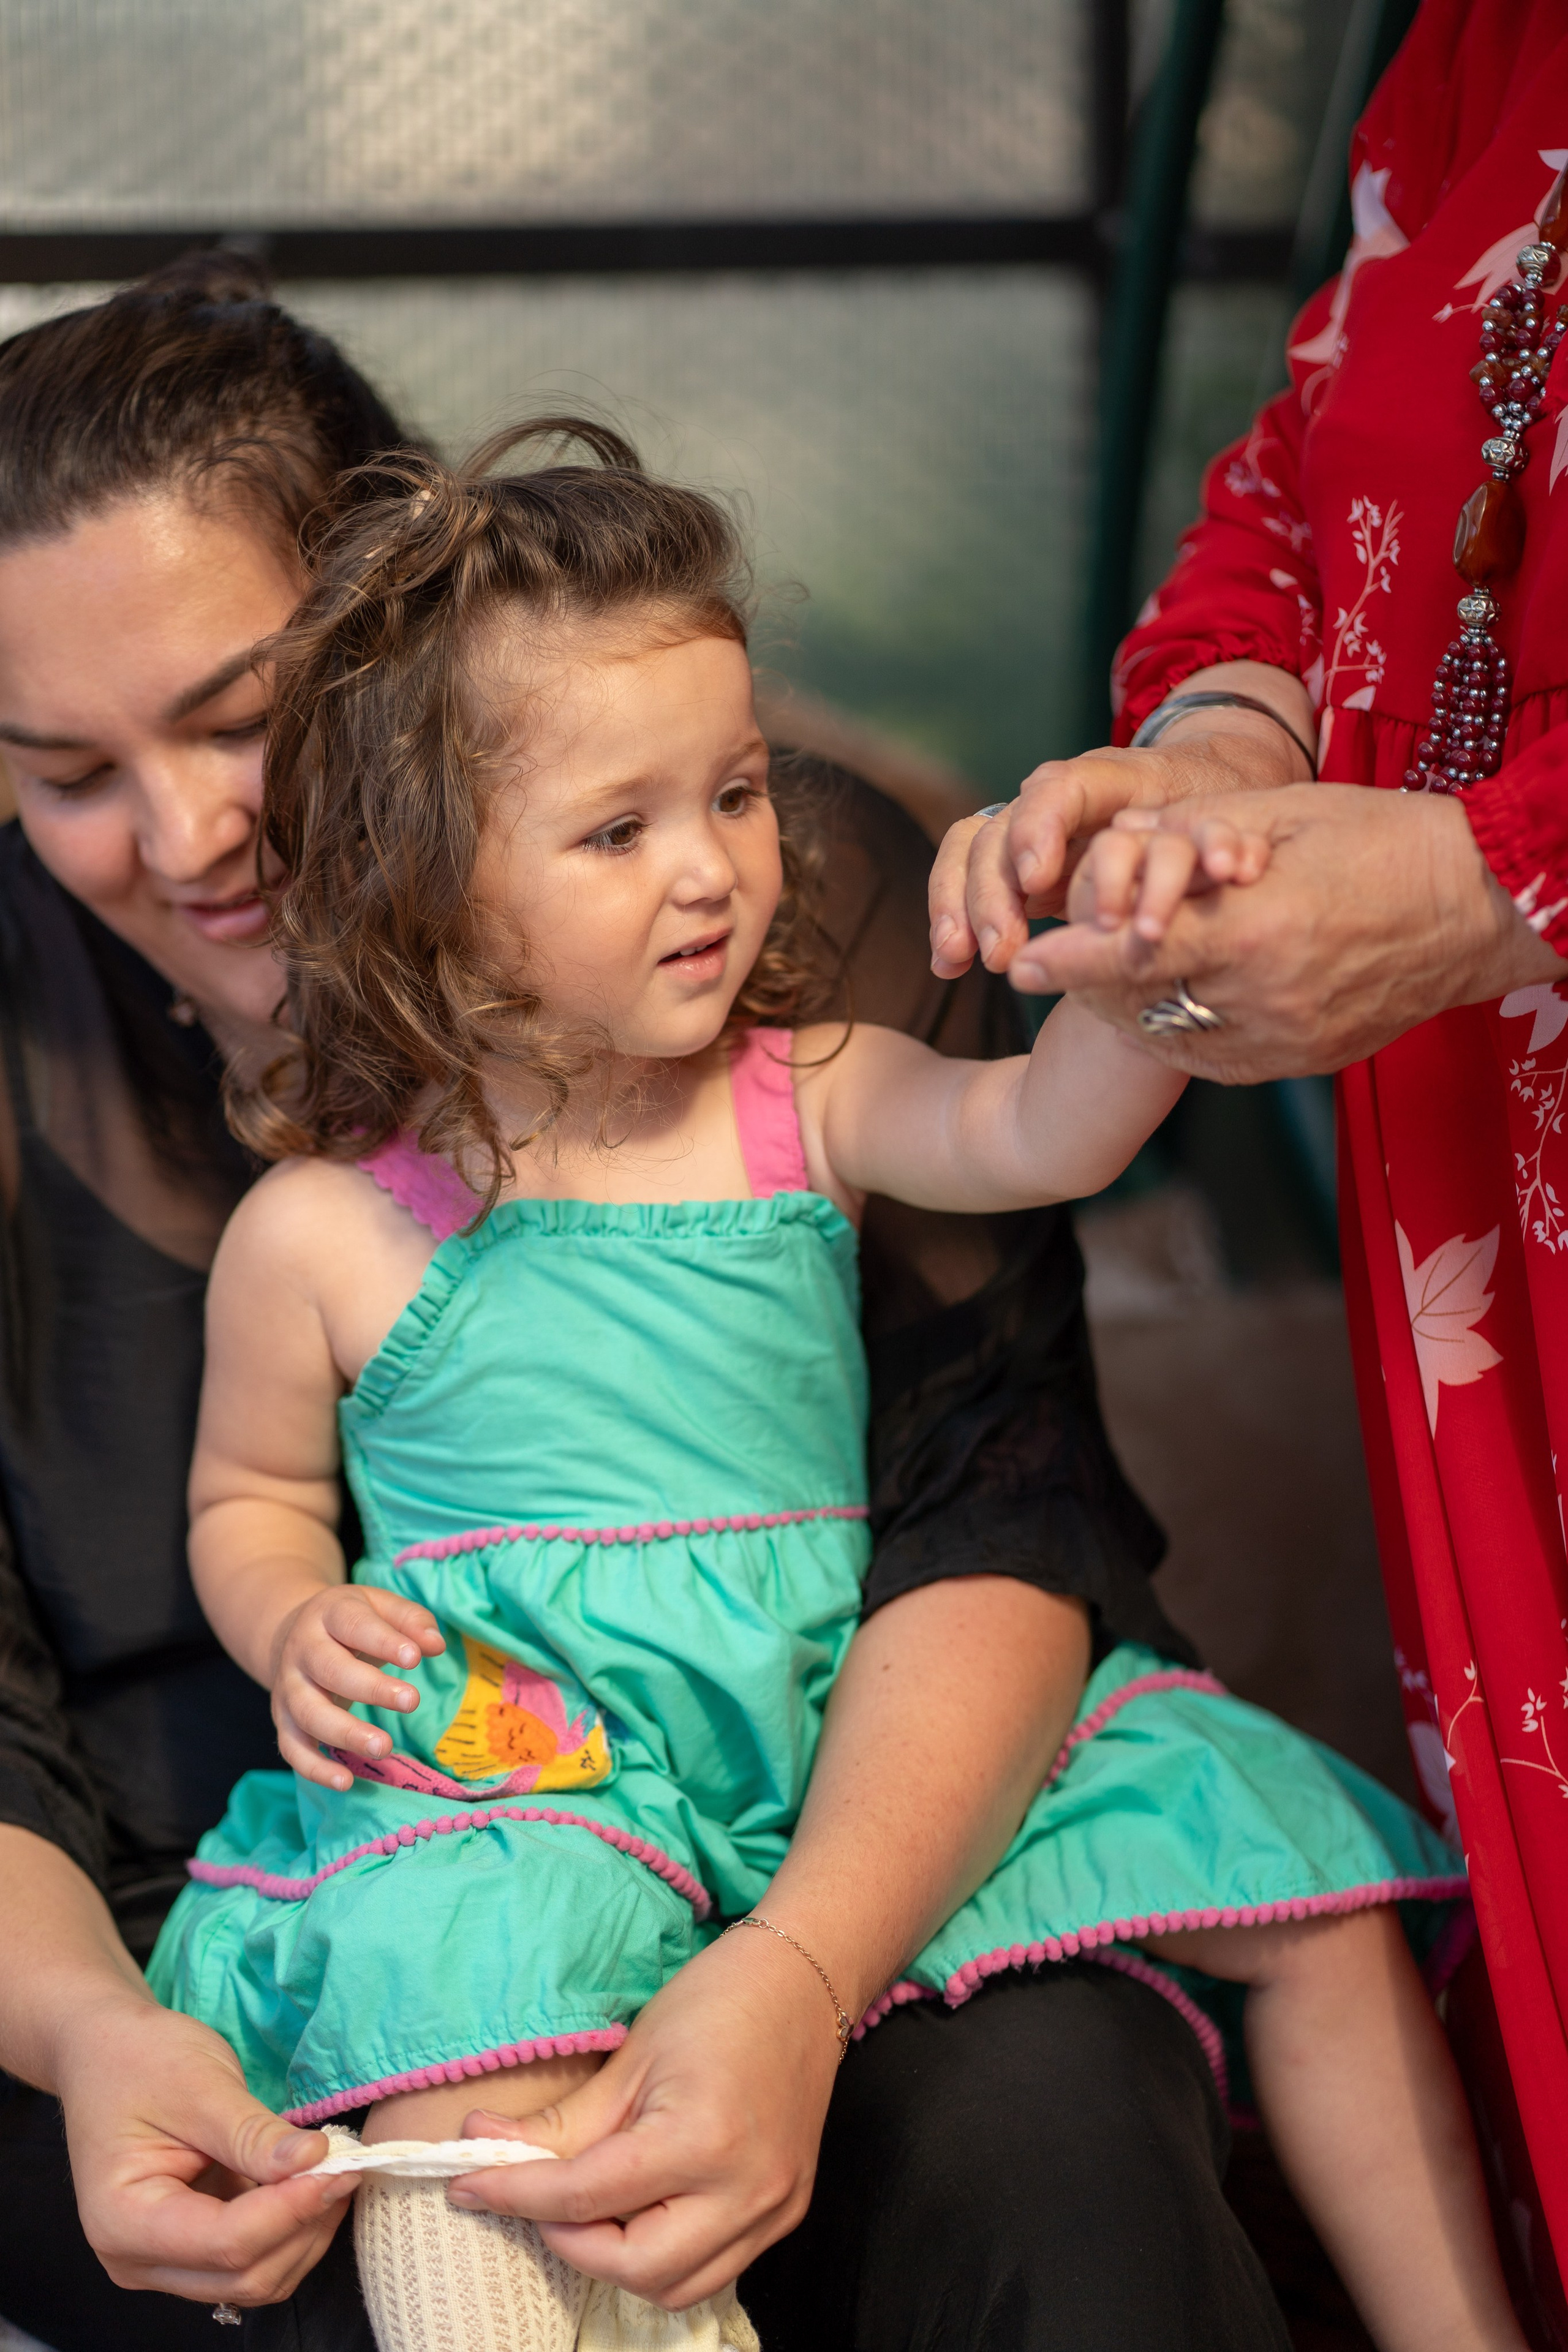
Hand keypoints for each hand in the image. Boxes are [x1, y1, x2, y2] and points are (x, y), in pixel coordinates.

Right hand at [56, 1987, 352, 2305]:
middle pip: (243, 2274)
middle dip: (303, 2224)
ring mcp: (164, 2261)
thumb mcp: (199, 2086)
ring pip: (255, 2278)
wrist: (106, 2055)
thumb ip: (252, 2134)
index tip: (338, 2163)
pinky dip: (291, 2228)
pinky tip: (311, 2181)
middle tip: (347, 2163)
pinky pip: (252, 2258)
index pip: (225, 2243)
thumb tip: (315, 2160)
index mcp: (122, 2221)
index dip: (290, 2209)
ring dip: (305, 2232)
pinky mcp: (190, 2249)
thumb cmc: (141, 2060)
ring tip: (334, 2169)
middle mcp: (138, 2259)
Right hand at [270, 1583, 443, 1789]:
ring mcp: (288, 1687)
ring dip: (345, 1734)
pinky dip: (314, 1768)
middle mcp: (302, 1650)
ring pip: (309, 1713)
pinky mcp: (283, 1720)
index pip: (354, 1625)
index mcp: (329, 1614)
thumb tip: (436, 1644)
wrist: (294, 1633)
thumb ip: (411, 1621)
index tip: (414, 1658)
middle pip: (331, 1670)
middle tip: (411, 1701)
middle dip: (371, 1688)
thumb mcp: (380, 1606)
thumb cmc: (352, 1622)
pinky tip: (345, 1782)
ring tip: (384, 1747)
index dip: (383, 1641)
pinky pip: (292, 1748)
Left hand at [447, 1925, 844, 2306]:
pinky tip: (639, 2211)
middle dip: (568, 2241)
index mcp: (702, 2140)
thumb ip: (560, 2122)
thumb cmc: (717, 2001)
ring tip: (586, 2207)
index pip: (585, 2196)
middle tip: (533, 2197)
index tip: (467, 2184)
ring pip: (675, 2287)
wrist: (803, 1981)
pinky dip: (664, 2256)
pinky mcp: (786, 2214)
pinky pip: (713, 2269)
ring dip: (617, 2261)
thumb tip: (480, 2146)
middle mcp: (746, 2190)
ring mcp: (774, 2209)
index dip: (515, 2192)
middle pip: (633, 2267)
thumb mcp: (631, 2056)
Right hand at [928, 668, 1310, 978]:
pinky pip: (968, 876)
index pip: (1061, 788)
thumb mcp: (1228, 822)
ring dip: (959, 905)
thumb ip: (1220, 840)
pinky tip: (948, 965)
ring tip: (958, 961)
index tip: (1037, 879)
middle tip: (1002, 952)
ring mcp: (1031, 828)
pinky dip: (952, 917)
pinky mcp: (1018, 862)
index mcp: (1111, 779)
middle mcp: (1058, 799)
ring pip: (973, 848)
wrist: (1198, 794)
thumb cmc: (1217, 813)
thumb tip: (1224, 868)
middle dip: (992, 891)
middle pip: (1003, 826)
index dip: (1040, 827)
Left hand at [1008, 783, 1567, 1082]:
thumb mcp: (1279, 814)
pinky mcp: (1299, 1065)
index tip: (1023, 963)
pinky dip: (1184, 1029)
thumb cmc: (1382, 837)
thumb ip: (1188, 836)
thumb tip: (1113, 846)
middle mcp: (1265, 1000)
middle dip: (1095, 986)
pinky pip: (1216, 1057)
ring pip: (1174, 1039)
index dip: (1071, 961)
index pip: (1134, 952)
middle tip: (1062, 964)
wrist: (1479, 908)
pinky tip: (1178, 997)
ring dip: (1134, 1011)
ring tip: (1114, 977)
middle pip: (1144, 1005)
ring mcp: (1284, 1043)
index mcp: (1255, 930)